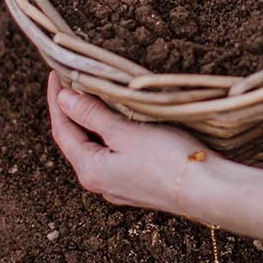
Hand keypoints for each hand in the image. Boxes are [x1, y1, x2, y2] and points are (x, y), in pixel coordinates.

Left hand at [47, 72, 207, 211]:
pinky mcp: (139, 184)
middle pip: (77, 140)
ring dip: (93, 122)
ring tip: (94, 95)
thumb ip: (93, 115)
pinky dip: (111, 133)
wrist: (207, 190)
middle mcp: (100, 183)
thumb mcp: (125, 132)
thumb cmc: (166, 159)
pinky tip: (121, 121)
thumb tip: (64, 98)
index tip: (56, 73)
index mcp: (90, 170)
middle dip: (72, 111)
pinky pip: (115, 154)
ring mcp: (120, 186)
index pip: (62, 130)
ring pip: (98, 147)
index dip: (57, 100)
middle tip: (72, 80)